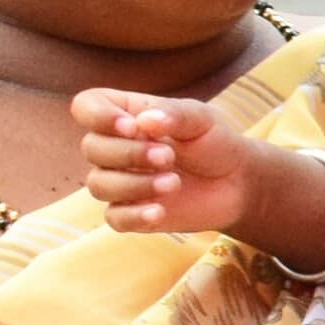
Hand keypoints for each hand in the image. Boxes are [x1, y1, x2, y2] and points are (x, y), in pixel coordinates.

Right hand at [77, 89, 261, 234]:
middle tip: (169, 157)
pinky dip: (134, 215)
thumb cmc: (214, 141)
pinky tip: (159, 211)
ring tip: (174, 182)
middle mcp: (113, 147)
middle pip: (92, 148)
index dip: (99, 116)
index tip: (133, 127)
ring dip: (134, 184)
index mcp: (124, 115)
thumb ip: (174, 115)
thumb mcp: (201, 119)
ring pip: (99, 184)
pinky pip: (115, 217)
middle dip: (129, 153)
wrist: (237, 182)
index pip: (87, 106)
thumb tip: (144, 121)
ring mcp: (120, 181)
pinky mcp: (131, 213)